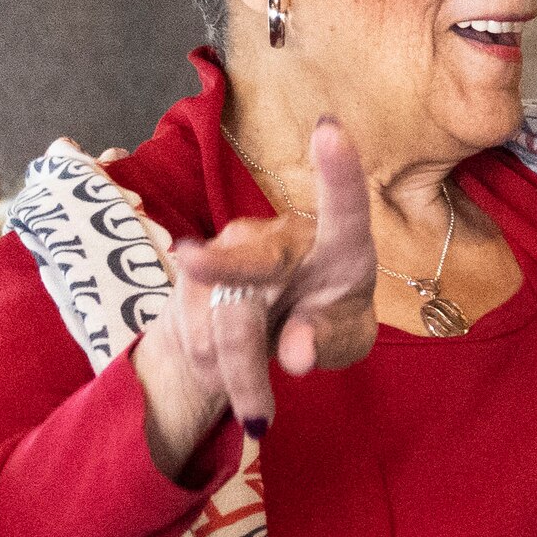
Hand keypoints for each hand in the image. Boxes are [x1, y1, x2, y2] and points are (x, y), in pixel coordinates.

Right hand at [130, 122, 379, 471]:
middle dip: (233, 301)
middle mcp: (283, 236)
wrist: (276, 329)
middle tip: (236, 367)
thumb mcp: (345, 338)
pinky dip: (207, 366)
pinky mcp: (194, 273)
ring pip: (219, 314)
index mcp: (341, 246)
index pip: (344, 206)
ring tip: (257, 408)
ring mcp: (233, 248)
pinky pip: (191, 325)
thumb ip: (329, 341)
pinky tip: (224, 376)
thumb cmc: (329, 319)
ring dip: (234, 374)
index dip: (338, 170)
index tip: (331, 129)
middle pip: (254, 264)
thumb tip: (296, 353)